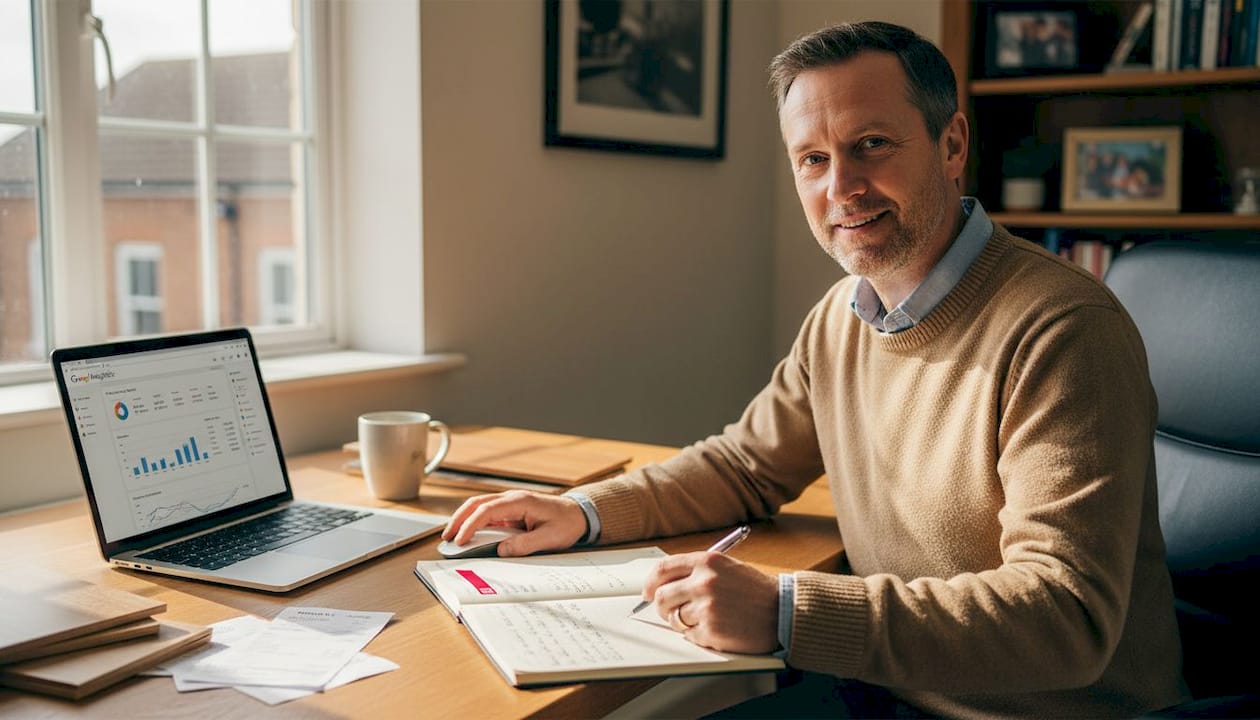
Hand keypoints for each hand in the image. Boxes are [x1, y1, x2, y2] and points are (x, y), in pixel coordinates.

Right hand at [441, 490, 587, 556]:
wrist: (579, 514)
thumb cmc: (566, 524)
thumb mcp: (549, 539)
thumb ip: (525, 545)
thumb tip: (501, 550)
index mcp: (520, 501)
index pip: (487, 510)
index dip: (470, 525)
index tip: (460, 540)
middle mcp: (511, 498)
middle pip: (476, 503)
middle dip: (459, 519)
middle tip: (446, 538)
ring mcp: (509, 503)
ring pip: (478, 506)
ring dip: (463, 519)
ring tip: (451, 537)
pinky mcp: (510, 510)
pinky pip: (486, 514)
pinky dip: (473, 522)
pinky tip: (466, 534)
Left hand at [642, 551, 779, 653]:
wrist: (784, 611)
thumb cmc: (757, 591)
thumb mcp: (727, 568)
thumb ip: (696, 571)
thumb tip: (665, 583)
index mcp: (707, 562)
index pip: (662, 569)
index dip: (650, 582)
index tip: (647, 591)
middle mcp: (703, 582)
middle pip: (661, 597)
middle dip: (663, 607)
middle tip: (672, 611)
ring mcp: (706, 607)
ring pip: (673, 618)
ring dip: (682, 622)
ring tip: (705, 619)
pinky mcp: (711, 631)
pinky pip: (689, 636)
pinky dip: (698, 635)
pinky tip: (717, 628)